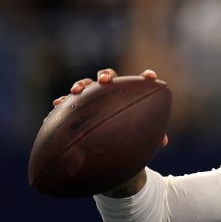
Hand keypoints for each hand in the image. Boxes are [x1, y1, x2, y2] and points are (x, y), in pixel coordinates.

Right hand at [53, 68, 166, 196]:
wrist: (112, 146)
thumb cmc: (132, 138)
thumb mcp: (142, 139)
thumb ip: (152, 136)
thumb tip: (163, 142)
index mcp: (130, 96)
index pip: (140, 83)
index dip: (146, 77)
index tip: (151, 77)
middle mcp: (112, 92)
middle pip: (108, 76)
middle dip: (105, 75)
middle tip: (105, 81)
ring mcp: (94, 97)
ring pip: (86, 85)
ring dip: (81, 84)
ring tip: (76, 91)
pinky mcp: (79, 106)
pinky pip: (69, 102)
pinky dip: (63, 101)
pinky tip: (57, 105)